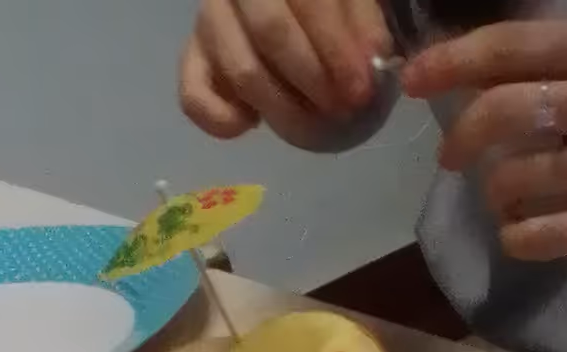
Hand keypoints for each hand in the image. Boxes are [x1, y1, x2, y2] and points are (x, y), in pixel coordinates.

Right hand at [177, 0, 388, 146]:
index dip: (336, 48)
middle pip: (270, 32)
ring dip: (282, 108)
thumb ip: (363, 20)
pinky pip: (193, 97)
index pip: (307, 0)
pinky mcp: (192, 59)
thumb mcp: (349, 1)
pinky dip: (223, 120)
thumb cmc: (322, 10)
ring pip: (239, 68)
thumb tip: (374, 59)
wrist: (282, 12)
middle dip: (313, 79)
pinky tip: (253, 124)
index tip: (362, 89)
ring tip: (313, 125)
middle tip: (342, 109)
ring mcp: (208, 21)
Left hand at [404, 18, 566, 263]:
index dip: (451, 62)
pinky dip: (516, 235)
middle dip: (461, 137)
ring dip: (494, 192)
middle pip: (503, 111)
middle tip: (449, 159)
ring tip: (507, 197)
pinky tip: (525, 231)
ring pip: (514, 178)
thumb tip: (467, 75)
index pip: (512, 47)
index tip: (413, 81)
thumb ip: (558, 72)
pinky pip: (536, 234)